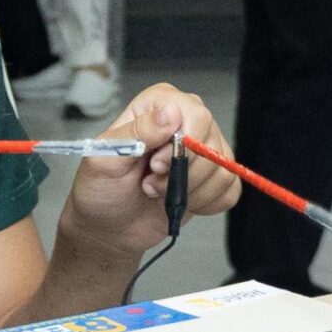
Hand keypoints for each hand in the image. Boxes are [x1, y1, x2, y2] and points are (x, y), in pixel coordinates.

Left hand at [57, 85, 239, 259]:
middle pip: (211, 146)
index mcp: (159, 104)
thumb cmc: (100, 189)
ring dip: (190, 192)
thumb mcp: (105, 160)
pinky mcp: (214, 178)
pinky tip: (182, 202)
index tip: (156, 165)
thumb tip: (170, 112)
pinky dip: (206, 203)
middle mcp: (187, 121)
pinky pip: (231, 189)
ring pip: (223, 170)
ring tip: (160, 192)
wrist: (108, 226)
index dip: (181, 145)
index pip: (194, 115)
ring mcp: (205, 149)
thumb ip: (136, 133)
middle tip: (151, 182)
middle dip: (182, 175)